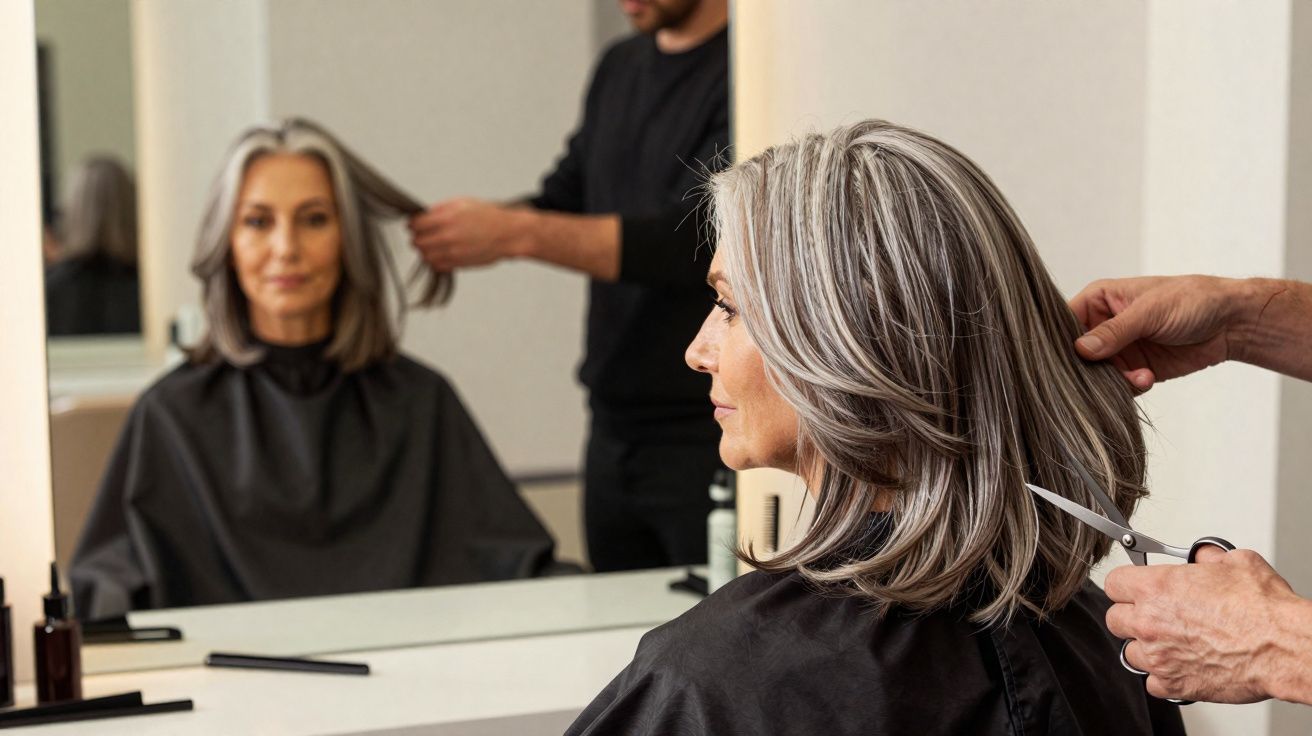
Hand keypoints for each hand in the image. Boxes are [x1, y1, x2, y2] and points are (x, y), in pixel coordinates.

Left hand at [409, 197, 532, 270]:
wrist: (508, 233)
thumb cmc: (488, 216)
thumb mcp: (462, 203)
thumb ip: (439, 209)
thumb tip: (423, 215)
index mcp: (447, 217)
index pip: (416, 224)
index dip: (413, 224)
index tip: (415, 224)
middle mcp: (448, 236)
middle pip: (417, 241)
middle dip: (418, 237)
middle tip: (423, 234)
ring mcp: (453, 252)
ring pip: (425, 255)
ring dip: (425, 250)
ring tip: (433, 244)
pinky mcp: (459, 264)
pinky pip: (436, 265)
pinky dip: (435, 260)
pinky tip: (442, 253)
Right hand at [1068, 275, 1247, 390]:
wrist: (1232, 323)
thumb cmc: (1192, 300)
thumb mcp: (1149, 311)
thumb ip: (1114, 332)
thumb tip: (1080, 350)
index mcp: (1100, 300)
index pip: (1065, 321)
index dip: (1061, 340)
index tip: (1065, 358)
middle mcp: (1104, 325)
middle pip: (1077, 353)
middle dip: (1087, 367)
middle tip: (1100, 375)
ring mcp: (1119, 349)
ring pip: (1096, 373)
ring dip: (1112, 380)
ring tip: (1138, 376)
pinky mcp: (1135, 369)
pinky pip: (1118, 385)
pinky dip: (1128, 387)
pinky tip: (1148, 378)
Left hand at [1105, 547, 1307, 703]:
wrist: (1282, 647)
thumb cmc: (1263, 609)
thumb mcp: (1234, 562)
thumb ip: (1207, 557)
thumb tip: (1202, 557)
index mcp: (1156, 588)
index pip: (1114, 583)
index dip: (1125, 585)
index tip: (1133, 589)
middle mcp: (1150, 622)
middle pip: (1114, 618)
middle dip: (1131, 616)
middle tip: (1152, 616)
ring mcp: (1159, 656)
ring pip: (1130, 652)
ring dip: (1146, 648)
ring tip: (1170, 643)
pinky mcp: (1174, 684)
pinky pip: (1152, 682)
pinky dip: (1163, 677)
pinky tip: (1180, 666)